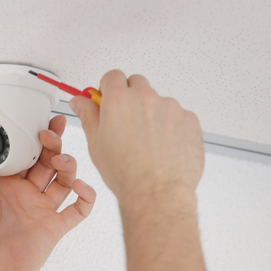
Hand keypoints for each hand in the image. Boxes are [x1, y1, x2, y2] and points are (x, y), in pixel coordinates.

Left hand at [0, 115, 95, 270]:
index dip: (37, 138)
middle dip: (54, 145)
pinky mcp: (54, 229)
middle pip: (49, 163)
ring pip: (65, 181)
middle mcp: (27, 196)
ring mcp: (42, 212)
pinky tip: (81, 186)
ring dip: (68, 166)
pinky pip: (79, 211)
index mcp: (7, 185)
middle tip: (51, 134)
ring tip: (61, 161)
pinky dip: (86, 197)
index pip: (28, 155)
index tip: (41, 124)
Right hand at [70, 70, 204, 201]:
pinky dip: (171, 127)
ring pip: (158, 102)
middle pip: (136, 84)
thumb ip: (88, 116)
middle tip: (127, 124)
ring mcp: (170, 107)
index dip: (108, 90)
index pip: (112, 77)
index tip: (108, 101)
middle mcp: (145, 98)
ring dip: (152, 115)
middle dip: (131, 98)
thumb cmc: (126, 174)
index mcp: (118, 100)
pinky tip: (163, 148)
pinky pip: (177, 116)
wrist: (157, 194)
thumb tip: (81, 102)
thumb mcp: (96, 144)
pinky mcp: (189, 119)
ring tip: (147, 144)